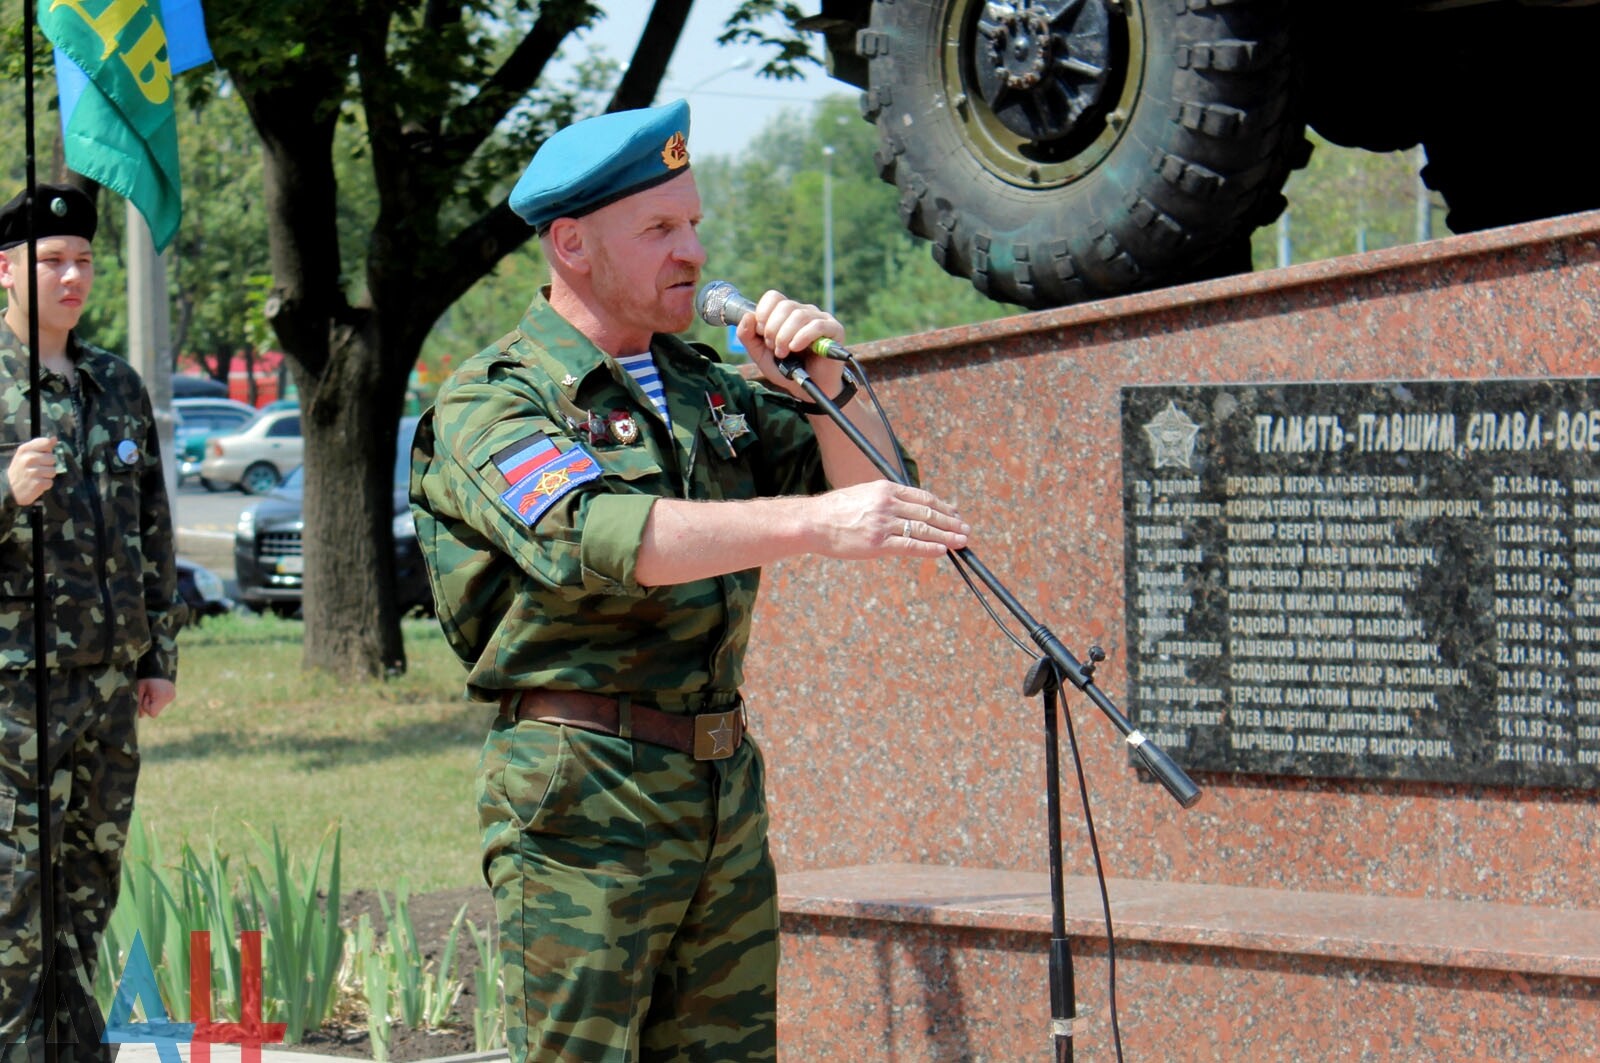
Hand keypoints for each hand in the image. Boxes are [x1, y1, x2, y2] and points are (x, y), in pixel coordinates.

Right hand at [7, 437, 58, 506]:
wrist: (9, 490)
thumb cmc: (20, 470)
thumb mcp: (25, 455)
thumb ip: (40, 446)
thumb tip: (54, 438)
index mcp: (24, 450)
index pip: (46, 443)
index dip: (47, 450)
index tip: (40, 455)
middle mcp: (28, 459)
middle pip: (52, 458)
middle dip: (47, 465)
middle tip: (36, 469)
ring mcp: (33, 472)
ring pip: (53, 471)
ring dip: (46, 476)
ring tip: (36, 477)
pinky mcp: (38, 484)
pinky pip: (50, 482)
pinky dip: (45, 485)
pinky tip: (36, 484)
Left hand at [137, 678, 176, 718]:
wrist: (158, 666)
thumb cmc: (146, 678)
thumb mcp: (139, 690)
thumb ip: (139, 704)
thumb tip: (141, 716)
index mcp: (161, 696)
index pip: (152, 713)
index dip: (146, 707)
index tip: (146, 696)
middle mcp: (169, 698)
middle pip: (156, 710)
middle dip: (150, 704)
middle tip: (148, 692)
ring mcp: (172, 696)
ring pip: (159, 707)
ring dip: (154, 701)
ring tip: (153, 691)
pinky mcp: (173, 695)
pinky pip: (163, 702)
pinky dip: (158, 698)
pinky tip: (157, 690)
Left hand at [737, 290, 846, 399]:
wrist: (809, 389)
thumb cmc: (787, 370)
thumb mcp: (761, 355)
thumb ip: (748, 336)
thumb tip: (747, 316)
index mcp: (786, 314)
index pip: (773, 297)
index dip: (763, 313)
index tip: (762, 334)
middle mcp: (804, 311)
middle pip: (785, 306)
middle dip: (773, 329)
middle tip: (774, 349)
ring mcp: (820, 319)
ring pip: (799, 315)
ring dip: (785, 336)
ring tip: (784, 353)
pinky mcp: (834, 330)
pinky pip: (817, 326)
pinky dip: (802, 337)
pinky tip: (796, 348)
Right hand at [807, 480, 968, 559]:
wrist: (813, 522)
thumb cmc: (835, 511)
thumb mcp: (863, 494)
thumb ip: (885, 499)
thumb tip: (905, 509)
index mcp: (885, 489)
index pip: (922, 497)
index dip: (942, 506)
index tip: (954, 513)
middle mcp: (888, 503)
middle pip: (928, 512)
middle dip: (950, 522)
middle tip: (966, 529)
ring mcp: (883, 523)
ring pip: (923, 529)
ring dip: (946, 535)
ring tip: (961, 541)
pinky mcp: (877, 543)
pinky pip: (910, 545)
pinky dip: (929, 548)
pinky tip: (942, 550)